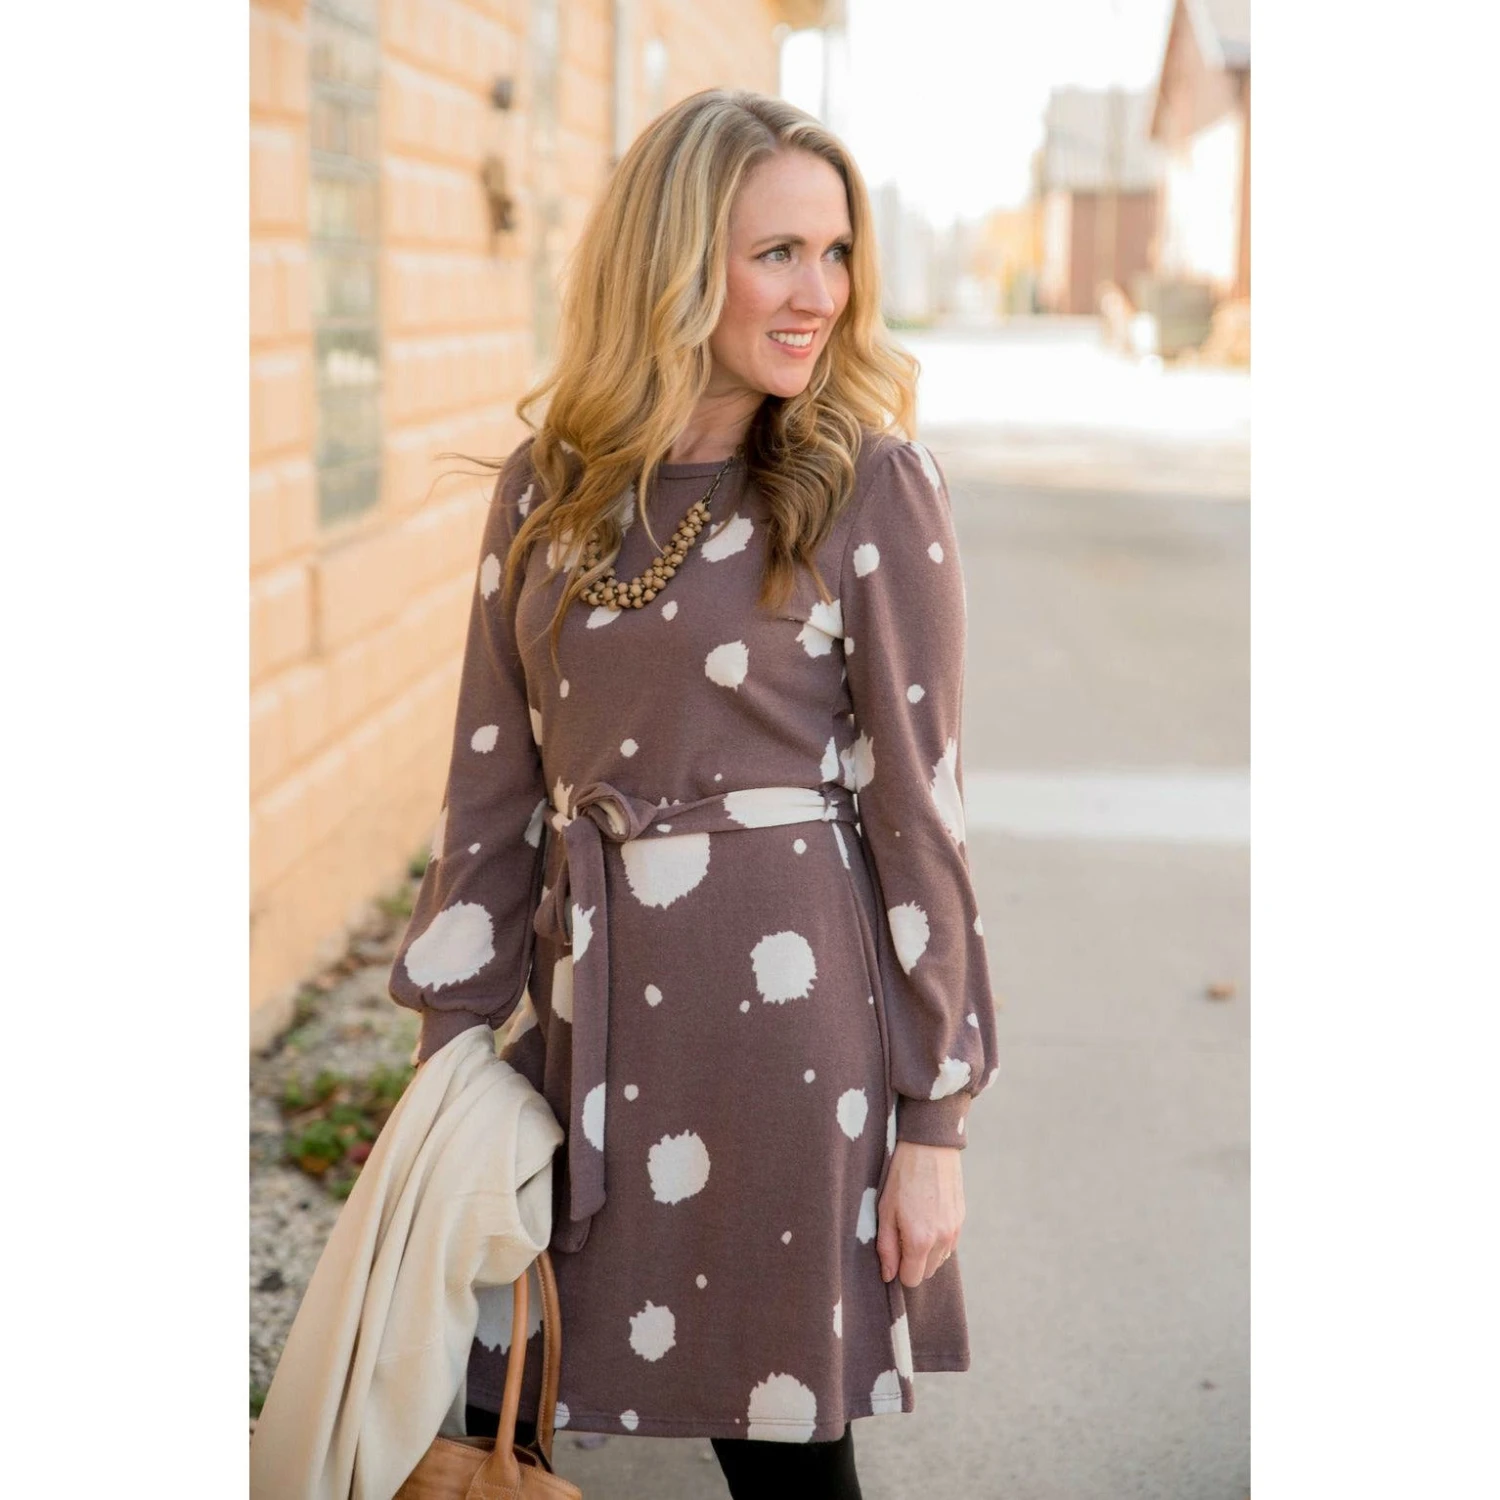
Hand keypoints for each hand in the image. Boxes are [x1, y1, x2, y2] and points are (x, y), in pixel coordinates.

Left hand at [876, 1140, 964, 1286]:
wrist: (929, 1147)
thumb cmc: (902, 1177)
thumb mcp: (886, 1211)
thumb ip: (887, 1247)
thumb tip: (888, 1275)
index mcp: (920, 1241)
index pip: (912, 1279)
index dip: (899, 1270)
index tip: (893, 1252)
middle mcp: (942, 1240)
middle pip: (927, 1273)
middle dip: (913, 1262)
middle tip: (902, 1234)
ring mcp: (955, 1230)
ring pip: (939, 1259)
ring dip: (927, 1252)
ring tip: (915, 1223)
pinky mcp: (961, 1219)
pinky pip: (949, 1244)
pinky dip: (938, 1239)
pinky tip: (927, 1217)